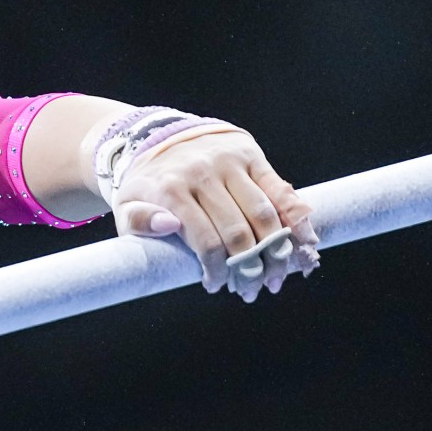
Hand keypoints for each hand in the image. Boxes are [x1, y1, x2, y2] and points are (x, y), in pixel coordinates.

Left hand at [109, 129, 321, 301]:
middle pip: (238, 231)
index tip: (217, 285)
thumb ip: (139, 221)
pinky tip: (304, 242)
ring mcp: (229, 163)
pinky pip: (280, 189)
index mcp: (171, 190)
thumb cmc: (146, 186)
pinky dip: (297, 217)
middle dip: (250, 268)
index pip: (205, 240)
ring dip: (277, 251)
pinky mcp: (251, 156)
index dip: (217, 270)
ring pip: (264, 213)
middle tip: (252, 290)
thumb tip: (168, 226)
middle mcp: (202, 174)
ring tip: (277, 277)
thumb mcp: (127, 206)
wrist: (159, 139)